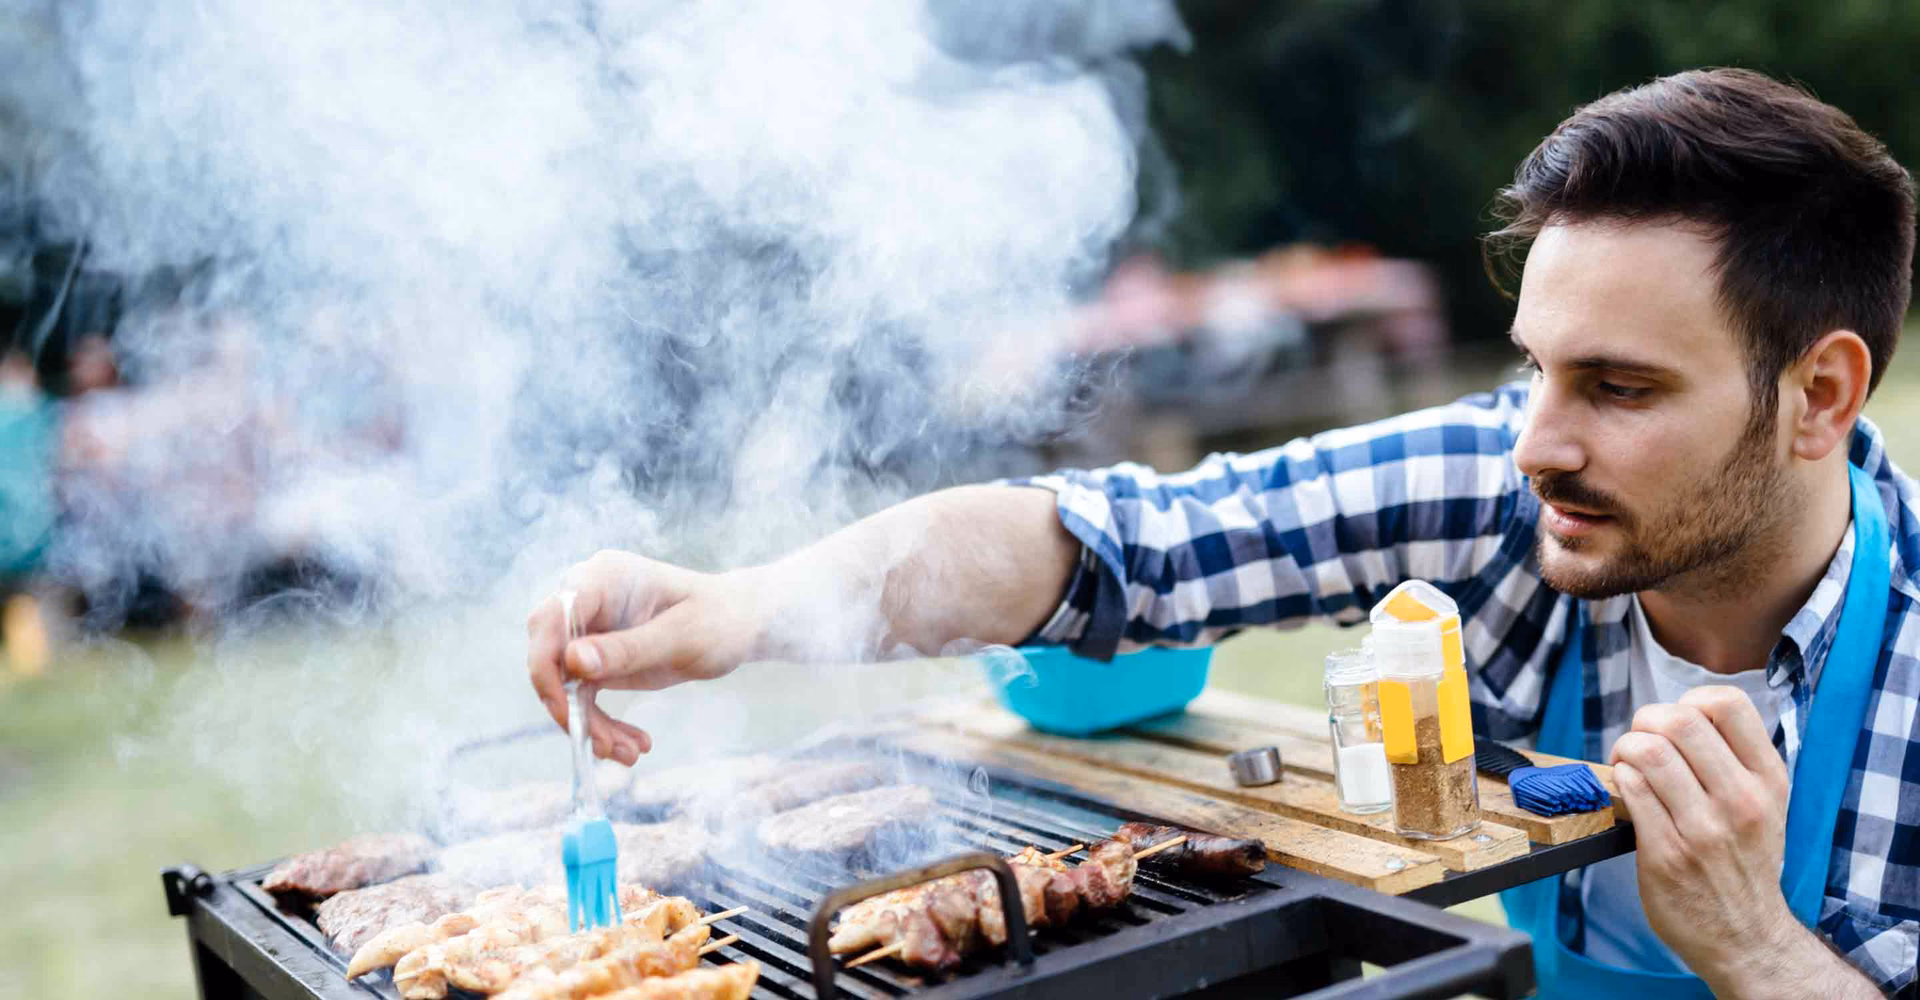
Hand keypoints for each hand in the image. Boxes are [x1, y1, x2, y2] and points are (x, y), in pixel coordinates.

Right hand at [525, 550, 765, 763]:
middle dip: (571, 707)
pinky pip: (584, 696)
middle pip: (549, 656)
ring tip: (630, 754)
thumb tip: (571, 661)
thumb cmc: (720, 619)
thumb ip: (628, 649)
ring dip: (591, 725)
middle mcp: (588, 600)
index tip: (567, 710)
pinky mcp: (599, 657)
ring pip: (566, 685)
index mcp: (602, 578)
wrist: (742, 624)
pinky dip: (603, 724)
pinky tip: (632, 745)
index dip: (546, 667)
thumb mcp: (681, 638)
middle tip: (604, 745)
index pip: (550, 620)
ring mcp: (591, 629)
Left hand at [1607, 686, 1797, 990]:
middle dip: (1645, 721)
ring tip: (1627, 765)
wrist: (1747, 937)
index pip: (1728, 704)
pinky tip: (1626, 792)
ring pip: (1648, 751)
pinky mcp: (1666, 853)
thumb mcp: (1766, 806)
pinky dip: (1618, 779)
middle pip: (1679, 720)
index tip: (1675, 724)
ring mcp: (1704, 828)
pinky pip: (1630, 789)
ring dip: (1624, 749)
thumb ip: (1733, 760)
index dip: (1688, 700)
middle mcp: (1741, 800)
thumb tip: (1680, 715)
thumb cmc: (1746, 863)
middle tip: (1640, 742)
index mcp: (1768, 780)